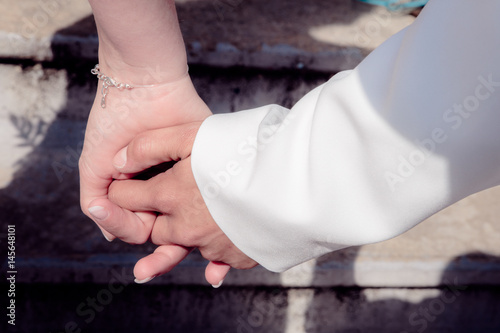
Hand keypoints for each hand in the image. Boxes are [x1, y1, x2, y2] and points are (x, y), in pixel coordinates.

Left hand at [107, 122, 257, 282]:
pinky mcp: (236, 256)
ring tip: (187, 229)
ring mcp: (211, 245)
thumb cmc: (245, 149)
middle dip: (152, 217)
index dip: (122, 189)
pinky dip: (216, 248)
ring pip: (184, 244)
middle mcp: (185, 227)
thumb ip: (150, 145)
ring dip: (183, 236)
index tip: (125, 184)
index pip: (126, 197)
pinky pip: (216, 256)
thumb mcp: (193, 134)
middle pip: (153, 229)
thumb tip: (118, 163)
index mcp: (170, 195)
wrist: (297, 179)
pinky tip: (223, 236)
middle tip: (159, 204)